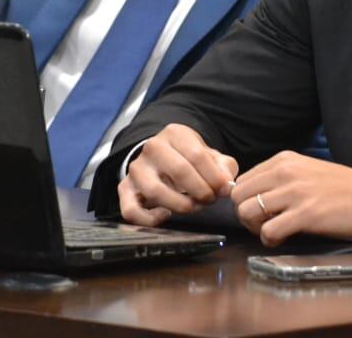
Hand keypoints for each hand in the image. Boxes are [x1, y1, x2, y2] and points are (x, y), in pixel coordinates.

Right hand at [117, 124, 237, 225]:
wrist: (163, 159)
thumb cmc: (191, 160)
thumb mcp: (211, 156)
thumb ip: (224, 167)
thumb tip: (226, 185)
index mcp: (175, 134)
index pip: (197, 155)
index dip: (214, 177)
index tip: (223, 190)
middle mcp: (152, 147)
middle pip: (179, 171)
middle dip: (200, 191)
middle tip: (209, 200)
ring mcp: (137, 168)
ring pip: (155, 191)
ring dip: (180, 205)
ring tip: (193, 207)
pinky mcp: (125, 188)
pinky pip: (130, 210)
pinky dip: (149, 218)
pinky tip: (165, 215)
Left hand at [230, 151, 351, 245]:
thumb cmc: (343, 189)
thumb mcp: (306, 171)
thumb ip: (280, 179)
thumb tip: (255, 197)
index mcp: (284, 160)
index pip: (242, 180)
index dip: (245, 200)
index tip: (259, 212)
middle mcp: (285, 172)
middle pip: (239, 196)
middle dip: (246, 215)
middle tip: (262, 225)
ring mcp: (295, 192)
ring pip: (247, 212)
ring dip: (255, 228)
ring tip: (272, 232)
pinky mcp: (306, 214)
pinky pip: (268, 231)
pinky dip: (269, 240)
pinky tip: (283, 239)